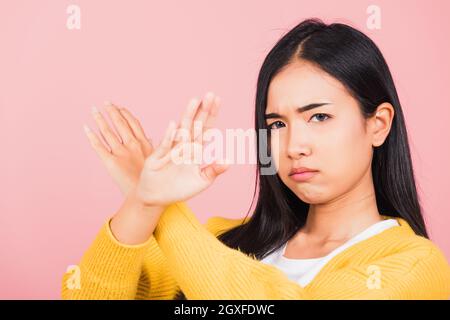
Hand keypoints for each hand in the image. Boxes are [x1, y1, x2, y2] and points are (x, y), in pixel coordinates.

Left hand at [83, 102, 152, 195]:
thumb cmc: (151, 180)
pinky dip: (91, 136)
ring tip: (94, 110)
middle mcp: (132, 145)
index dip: (125, 113)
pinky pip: (98, 146)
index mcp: (144, 144)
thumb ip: (150, 148)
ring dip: (100, 119)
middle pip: (120, 123)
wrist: (145, 196)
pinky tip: (86, 127)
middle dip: (112, 111)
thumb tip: (150, 139)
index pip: (133, 123)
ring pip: (108, 131)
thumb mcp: (157, 161)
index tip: (118, 107)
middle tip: (105, 103)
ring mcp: (121, 153)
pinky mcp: (110, 162)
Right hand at [135, 92, 229, 206]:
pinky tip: (174, 125)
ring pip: (181, 130)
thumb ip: (214, 170)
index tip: (217, 101)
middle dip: (202, 111)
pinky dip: (169, 136)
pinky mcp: (157, 157)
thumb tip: (228, 161)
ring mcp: (170, 150)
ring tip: (195, 101)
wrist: (156, 198)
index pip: (205, 129)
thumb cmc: (179, 188)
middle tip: (210, 95)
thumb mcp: (201, 181)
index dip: (211, 116)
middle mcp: (183, 146)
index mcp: (195, 150)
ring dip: (188, 116)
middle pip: (194, 125)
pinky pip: (165, 146)